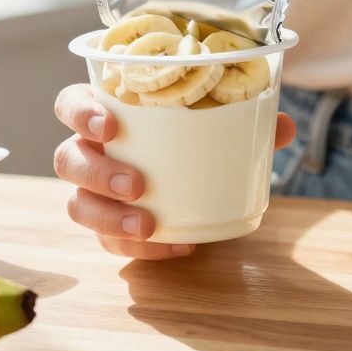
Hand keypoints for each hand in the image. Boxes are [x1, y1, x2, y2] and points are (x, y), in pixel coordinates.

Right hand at [53, 83, 296, 259]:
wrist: (196, 182)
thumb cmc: (195, 138)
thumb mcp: (222, 126)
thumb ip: (250, 123)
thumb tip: (283, 126)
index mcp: (107, 111)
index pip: (71, 103)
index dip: (81, 112)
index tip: (111, 125)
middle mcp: (91, 150)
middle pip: (68, 158)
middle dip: (98, 173)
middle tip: (138, 185)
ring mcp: (93, 193)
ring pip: (77, 205)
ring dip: (109, 217)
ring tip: (149, 224)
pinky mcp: (107, 228)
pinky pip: (109, 242)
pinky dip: (140, 247)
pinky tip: (175, 245)